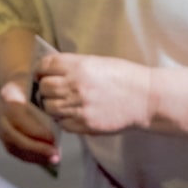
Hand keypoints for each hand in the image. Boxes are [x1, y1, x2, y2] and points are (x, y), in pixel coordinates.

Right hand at [0, 80, 60, 168]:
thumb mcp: (40, 86)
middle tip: (55, 153)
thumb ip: (46, 102)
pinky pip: (14, 150)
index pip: (17, 116)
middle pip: (12, 134)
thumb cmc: (34, 85)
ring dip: (34, 155)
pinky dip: (30, 156)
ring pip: (12, 145)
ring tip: (53, 158)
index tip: (52, 138)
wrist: (18, 85)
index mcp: (8, 95)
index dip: (34, 130)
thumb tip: (59, 124)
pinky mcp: (2, 136)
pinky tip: (45, 158)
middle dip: (35, 147)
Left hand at [34, 54, 154, 135]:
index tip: (43, 73)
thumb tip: (53, 72)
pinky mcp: (85, 124)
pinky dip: (64, 120)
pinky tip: (74, 114)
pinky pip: (62, 123)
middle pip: (44, 88)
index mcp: (79, 66)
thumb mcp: (98, 62)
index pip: (45, 65)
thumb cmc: (126, 78)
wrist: (146, 98)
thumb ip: (74, 67)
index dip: (41, 69)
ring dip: (53, 105)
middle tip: (52, 90)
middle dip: (45, 88)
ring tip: (63, 103)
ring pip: (49, 107)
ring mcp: (79, 107)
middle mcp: (75, 86)